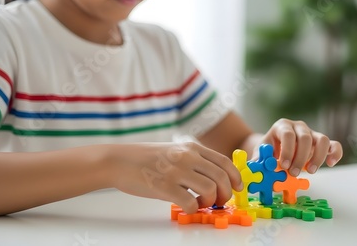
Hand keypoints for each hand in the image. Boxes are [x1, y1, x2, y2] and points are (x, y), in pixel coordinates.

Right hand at [107, 142, 242, 213]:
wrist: (118, 160)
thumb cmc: (146, 158)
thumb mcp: (175, 151)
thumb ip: (194, 160)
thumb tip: (214, 178)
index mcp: (192, 148)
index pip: (225, 162)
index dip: (236, 177)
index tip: (237, 188)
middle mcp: (187, 157)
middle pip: (221, 177)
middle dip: (225, 193)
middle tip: (219, 201)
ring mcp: (176, 171)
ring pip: (209, 189)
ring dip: (209, 201)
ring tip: (200, 203)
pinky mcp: (164, 186)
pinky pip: (190, 202)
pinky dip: (193, 209)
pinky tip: (186, 206)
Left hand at [259, 119, 342, 176]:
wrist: (274, 148)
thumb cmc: (268, 150)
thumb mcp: (260, 153)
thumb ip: (258, 160)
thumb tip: (255, 169)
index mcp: (282, 126)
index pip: (287, 134)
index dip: (287, 150)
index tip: (283, 166)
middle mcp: (298, 127)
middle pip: (305, 138)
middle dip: (300, 157)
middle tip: (294, 173)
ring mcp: (312, 133)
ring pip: (322, 139)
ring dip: (317, 157)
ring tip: (310, 171)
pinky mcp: (321, 143)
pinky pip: (334, 144)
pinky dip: (335, 153)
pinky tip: (331, 163)